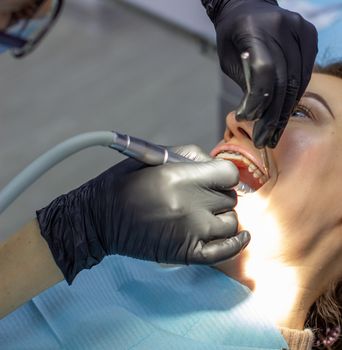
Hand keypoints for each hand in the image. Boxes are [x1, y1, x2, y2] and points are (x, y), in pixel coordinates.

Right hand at [37, 145, 249, 283]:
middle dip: (218, 194)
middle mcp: (190, 205)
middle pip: (229, 197)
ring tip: (206, 214)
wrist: (99, 219)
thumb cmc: (124, 184)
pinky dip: (237, 242)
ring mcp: (191, 232)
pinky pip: (226, 250)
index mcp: (180, 178)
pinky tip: (240, 235)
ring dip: (222, 216)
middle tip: (201, 196)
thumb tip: (217, 165)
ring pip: (231, 222)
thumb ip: (191, 156)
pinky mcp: (187, 253)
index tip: (215, 178)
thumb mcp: (154, 157)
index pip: (228, 174)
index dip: (223, 174)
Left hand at [203, 0, 317, 147]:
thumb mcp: (229, 60)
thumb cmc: (233, 37)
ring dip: (285, 112)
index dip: (257, 99)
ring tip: (273, 134)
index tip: (247, 119)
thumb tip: (256, 115)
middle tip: (263, 139)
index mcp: (255, 29)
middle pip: (283, 80)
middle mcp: (282, 26)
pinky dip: (294, 97)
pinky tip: (283, 114)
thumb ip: (245, 82)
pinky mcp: (309, 36)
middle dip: (272, 115)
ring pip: (297, 80)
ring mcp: (300, 29)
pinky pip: (305, 74)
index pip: (264, 71)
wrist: (248, 8)